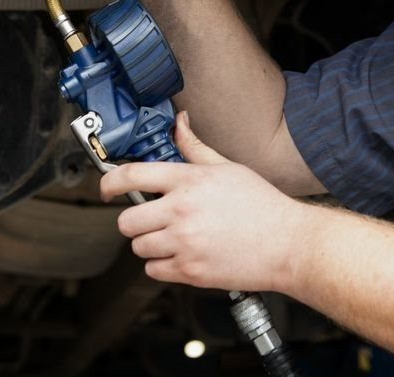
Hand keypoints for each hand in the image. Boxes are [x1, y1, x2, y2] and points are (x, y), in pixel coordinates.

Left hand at [100, 112, 307, 292]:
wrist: (287, 243)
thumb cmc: (261, 205)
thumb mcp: (227, 168)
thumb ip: (195, 147)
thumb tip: (180, 123)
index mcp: (189, 180)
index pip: (132, 176)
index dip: (109, 183)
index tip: (106, 189)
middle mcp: (182, 210)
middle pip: (127, 220)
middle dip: (135, 221)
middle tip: (152, 219)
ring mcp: (184, 242)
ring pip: (138, 247)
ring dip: (150, 244)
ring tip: (174, 238)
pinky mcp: (190, 270)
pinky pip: (153, 269)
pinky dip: (162, 265)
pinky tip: (182, 254)